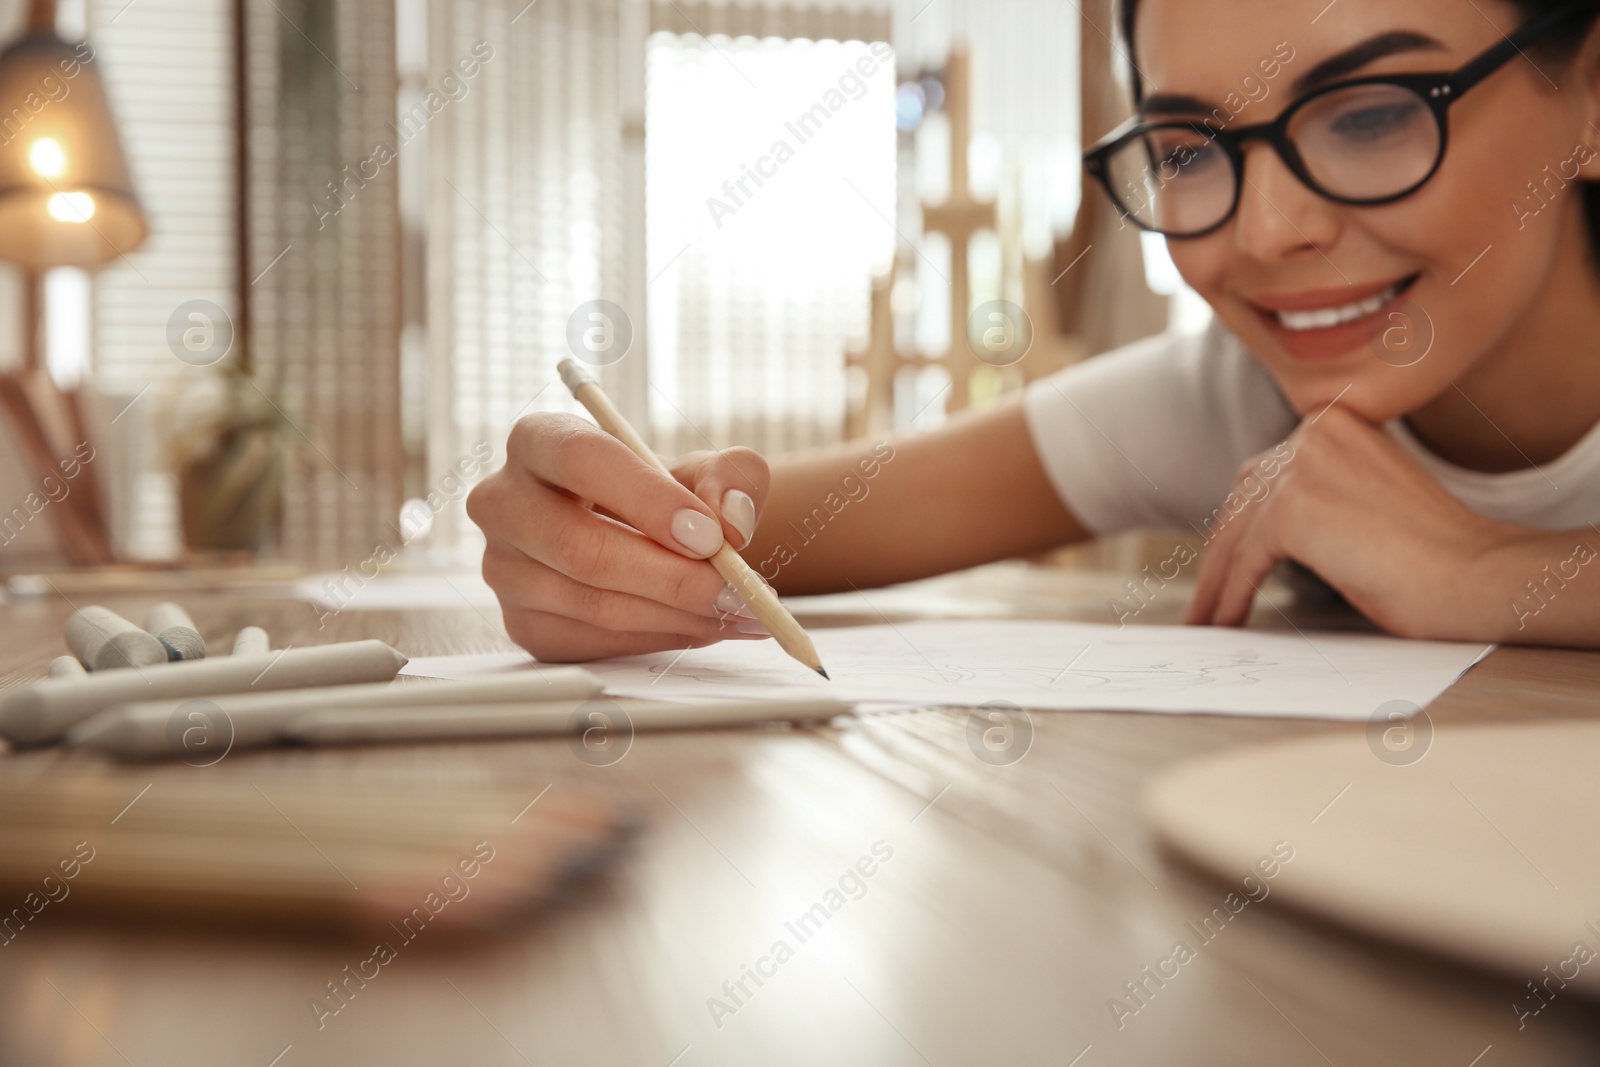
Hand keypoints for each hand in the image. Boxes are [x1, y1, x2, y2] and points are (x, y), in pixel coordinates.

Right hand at [467, 413, 772, 660]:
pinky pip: (595, 642)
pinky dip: (659, 639)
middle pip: (580, 547)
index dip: (647, 499)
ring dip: (675, 615)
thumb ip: (731, 477)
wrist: (647, 538)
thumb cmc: (666, 494)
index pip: (579, 459)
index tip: (709, 535)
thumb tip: (731, 519)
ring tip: (734, 611)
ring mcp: (504, 569)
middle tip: (734, 591)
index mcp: (537, 440)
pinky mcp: (522, 624)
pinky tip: (700, 625)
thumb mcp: (707, 468)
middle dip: (670, 577)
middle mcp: (503, 502)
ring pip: (593, 604)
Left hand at [1185, 405, 1521, 639]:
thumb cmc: (1434, 550)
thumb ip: (1319, 493)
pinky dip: (1231, 593)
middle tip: (1206, 594)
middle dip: (1221, 551)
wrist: (1477, 573)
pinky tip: (1227, 619)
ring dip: (1217, 580)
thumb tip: (1256, 530)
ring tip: (1207, 617)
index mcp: (1334, 421)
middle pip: (1243, 499)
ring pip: (1237, 532)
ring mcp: (1301, 467)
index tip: (1221, 559)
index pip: (1265, 473)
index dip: (1240, 522)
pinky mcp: (1293, 509)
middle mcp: (1312, 433)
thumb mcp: (1365, 498)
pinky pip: (1245, 560)